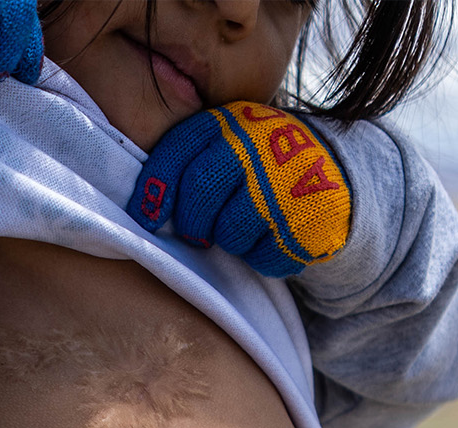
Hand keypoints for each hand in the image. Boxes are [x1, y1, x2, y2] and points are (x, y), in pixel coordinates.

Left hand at [127, 101, 351, 278]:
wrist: (334, 174)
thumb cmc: (263, 168)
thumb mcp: (231, 146)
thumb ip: (194, 162)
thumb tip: (145, 209)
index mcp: (231, 121)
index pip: (179, 150)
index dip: (155, 188)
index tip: (144, 218)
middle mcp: (257, 143)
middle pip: (199, 193)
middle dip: (192, 223)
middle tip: (199, 233)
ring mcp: (285, 179)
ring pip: (230, 233)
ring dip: (233, 242)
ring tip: (250, 225)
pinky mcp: (308, 216)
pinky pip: (264, 257)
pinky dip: (263, 257)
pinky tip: (276, 236)